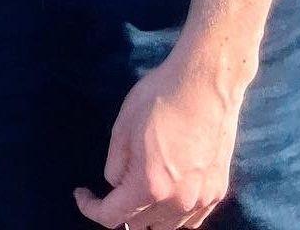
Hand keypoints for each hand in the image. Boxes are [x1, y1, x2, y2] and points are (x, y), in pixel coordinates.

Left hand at [73, 55, 244, 228]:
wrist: (206, 84)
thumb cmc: (160, 99)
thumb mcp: (122, 127)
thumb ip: (115, 164)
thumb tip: (116, 184)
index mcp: (149, 186)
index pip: (112, 216)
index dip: (91, 207)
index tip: (82, 194)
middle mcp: (177, 202)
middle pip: (140, 225)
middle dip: (122, 208)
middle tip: (116, 183)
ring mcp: (201, 200)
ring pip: (167, 227)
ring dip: (149, 215)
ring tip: (142, 187)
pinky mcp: (217, 191)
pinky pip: (191, 219)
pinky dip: (174, 214)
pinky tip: (167, 192)